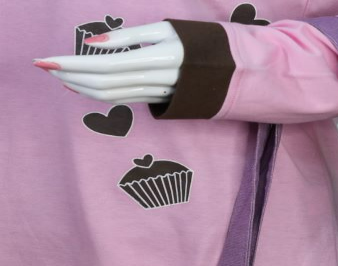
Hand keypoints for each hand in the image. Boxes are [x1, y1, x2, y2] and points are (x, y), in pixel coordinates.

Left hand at [32, 21, 183, 104]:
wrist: (229, 73)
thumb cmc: (196, 43)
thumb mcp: (166, 29)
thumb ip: (130, 36)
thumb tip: (93, 43)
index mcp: (160, 59)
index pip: (107, 65)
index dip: (76, 64)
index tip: (50, 60)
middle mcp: (157, 81)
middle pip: (106, 83)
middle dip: (73, 76)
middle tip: (45, 67)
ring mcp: (157, 94)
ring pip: (112, 95)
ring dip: (82, 87)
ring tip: (59, 76)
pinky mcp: (156, 100)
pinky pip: (122, 99)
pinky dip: (98, 94)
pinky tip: (81, 86)